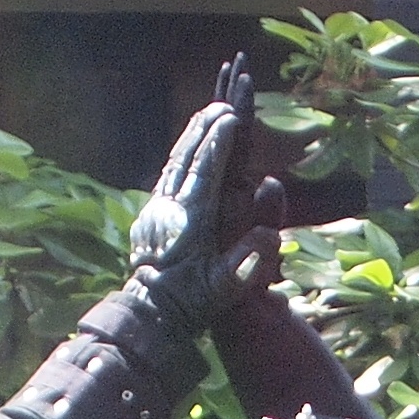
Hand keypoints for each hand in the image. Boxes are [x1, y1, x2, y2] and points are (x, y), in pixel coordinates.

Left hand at [126, 61, 275, 327]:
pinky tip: (187, 152)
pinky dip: (180, 157)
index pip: (206, 169)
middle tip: (220, 104)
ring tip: (205, 117)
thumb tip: (270, 236)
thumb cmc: (190, 303)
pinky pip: (166, 177)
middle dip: (205, 128)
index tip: (230, 116)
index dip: (219, 141)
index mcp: (191, 219)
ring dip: (191, 138)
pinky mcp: (148, 218)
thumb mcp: (223, 289)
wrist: (148, 314)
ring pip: (173, 163)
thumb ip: (246, 263)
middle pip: (187, 156)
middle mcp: (170, 208)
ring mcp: (156, 211)